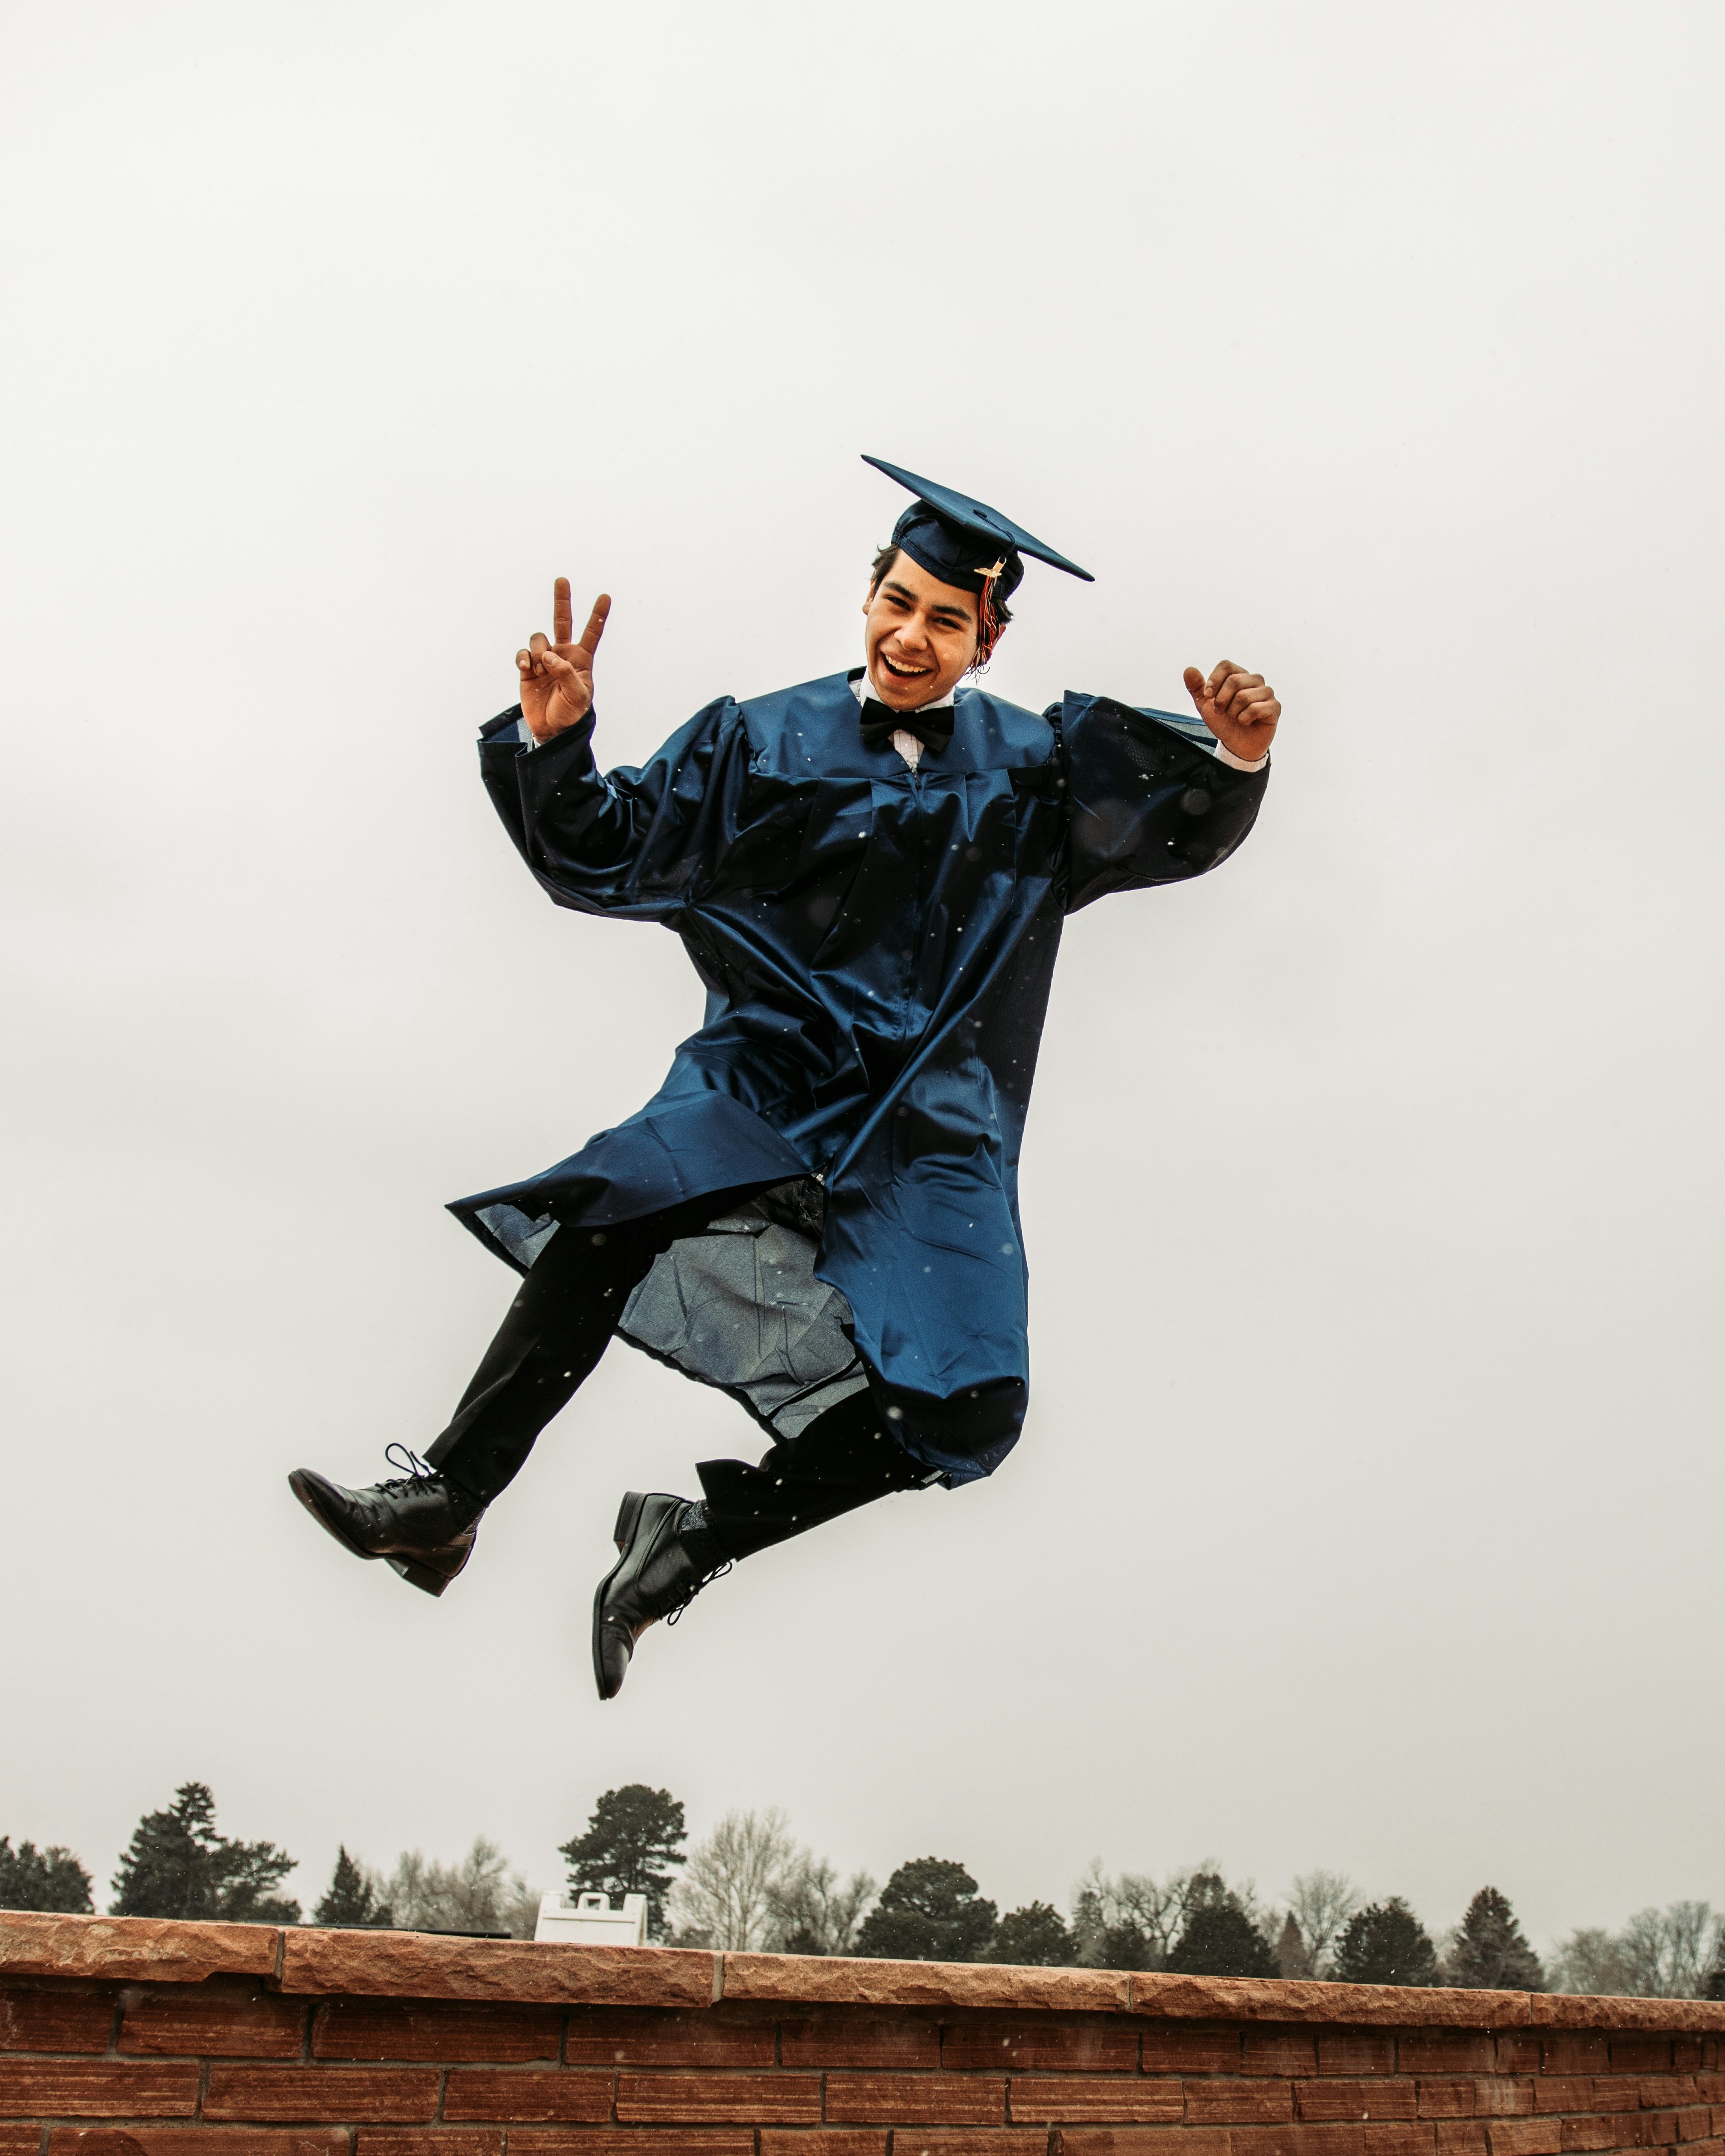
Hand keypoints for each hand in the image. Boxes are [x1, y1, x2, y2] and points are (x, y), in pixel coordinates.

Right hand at [516, 578, 610, 743]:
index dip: (598, 616)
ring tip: (542, 669)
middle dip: (562, 600)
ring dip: (539, 649)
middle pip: (563, 621)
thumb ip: (566, 674)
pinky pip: (523, 653)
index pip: (592, 633)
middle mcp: (563, 654)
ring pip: (539, 638)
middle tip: (562, 580)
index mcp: (581, 660)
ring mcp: (544, 660)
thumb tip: (549, 655)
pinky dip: (523, 657)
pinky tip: (527, 667)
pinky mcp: (527, 668)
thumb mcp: (578, 696)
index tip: (606, 597)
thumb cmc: (572, 714)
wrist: (551, 730)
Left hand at [1183, 659, 1280, 763]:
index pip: (1226, 666)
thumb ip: (1197, 687)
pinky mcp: (1274, 707)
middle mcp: (1254, 680)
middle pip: (1234, 681)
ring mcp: (1266, 692)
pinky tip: (1247, 722)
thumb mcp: (1205, 705)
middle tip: (1222, 712)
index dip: (1214, 680)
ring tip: (1236, 717)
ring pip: (1244, 696)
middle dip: (1222, 701)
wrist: (1236, 744)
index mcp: (1238, 675)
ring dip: (1233, 712)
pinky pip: (1255, 709)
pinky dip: (1245, 719)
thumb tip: (1189, 670)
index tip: (1208, 696)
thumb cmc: (1224, 722)